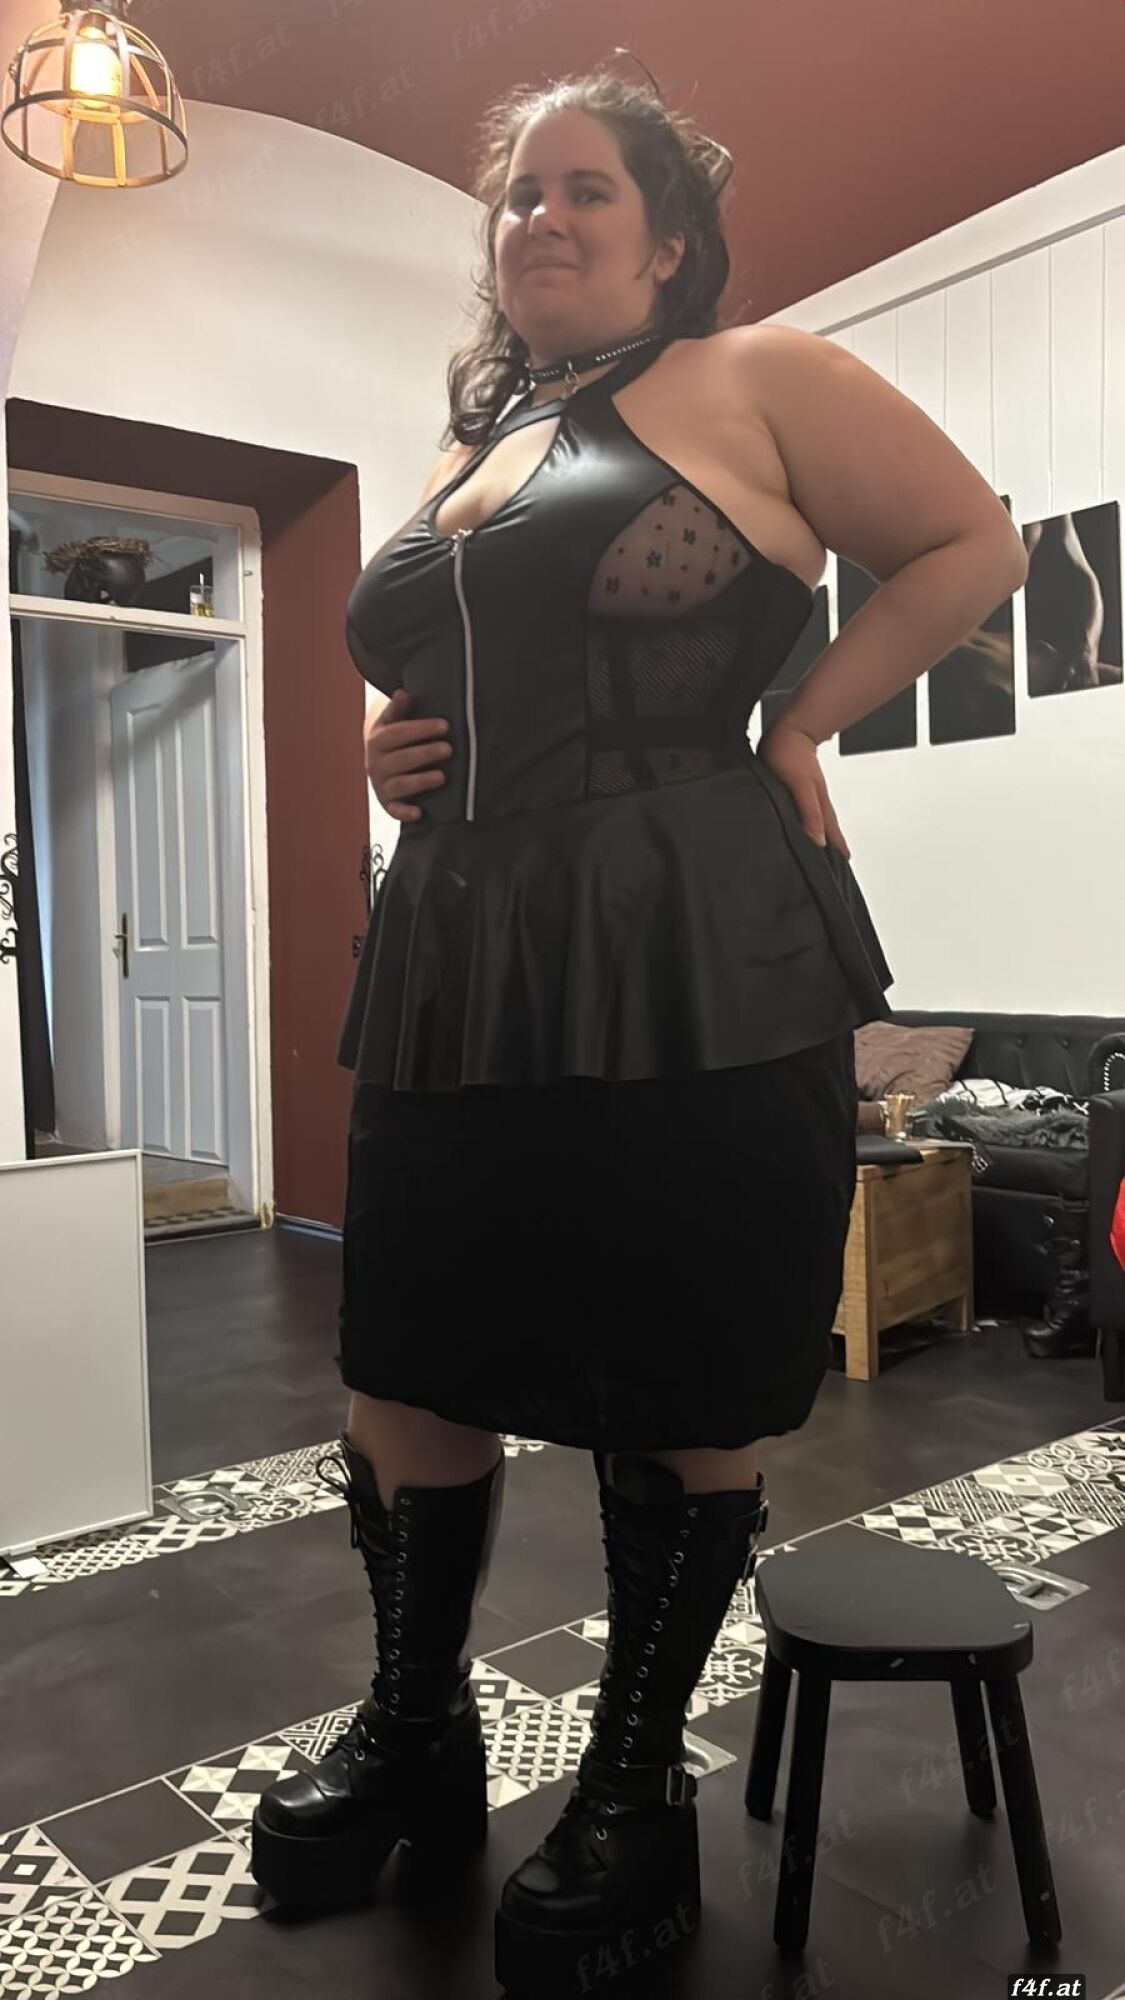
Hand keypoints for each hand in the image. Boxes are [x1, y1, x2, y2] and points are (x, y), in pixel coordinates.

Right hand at [364, 689, 451, 821]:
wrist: (379, 764)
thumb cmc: (394, 739)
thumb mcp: (392, 723)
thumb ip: (397, 709)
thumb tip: (402, 693)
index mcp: (377, 741)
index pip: (398, 733)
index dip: (421, 729)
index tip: (445, 725)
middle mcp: (375, 764)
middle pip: (401, 759)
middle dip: (425, 754)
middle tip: (449, 749)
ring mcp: (381, 785)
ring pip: (400, 785)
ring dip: (420, 781)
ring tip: (443, 776)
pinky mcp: (388, 804)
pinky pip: (395, 810)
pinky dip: (405, 813)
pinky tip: (420, 813)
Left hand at [758, 719, 850, 859]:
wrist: (789, 728)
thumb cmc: (789, 752)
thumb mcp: (800, 786)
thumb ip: (809, 813)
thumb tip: (818, 840)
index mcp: (818, 803)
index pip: (830, 834)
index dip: (836, 849)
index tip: (843, 865)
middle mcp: (816, 799)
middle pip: (829, 827)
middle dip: (834, 845)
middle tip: (840, 861)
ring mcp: (810, 791)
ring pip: (820, 818)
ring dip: (824, 832)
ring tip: (826, 845)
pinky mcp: (800, 784)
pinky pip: (809, 808)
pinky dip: (811, 818)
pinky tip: (805, 819)